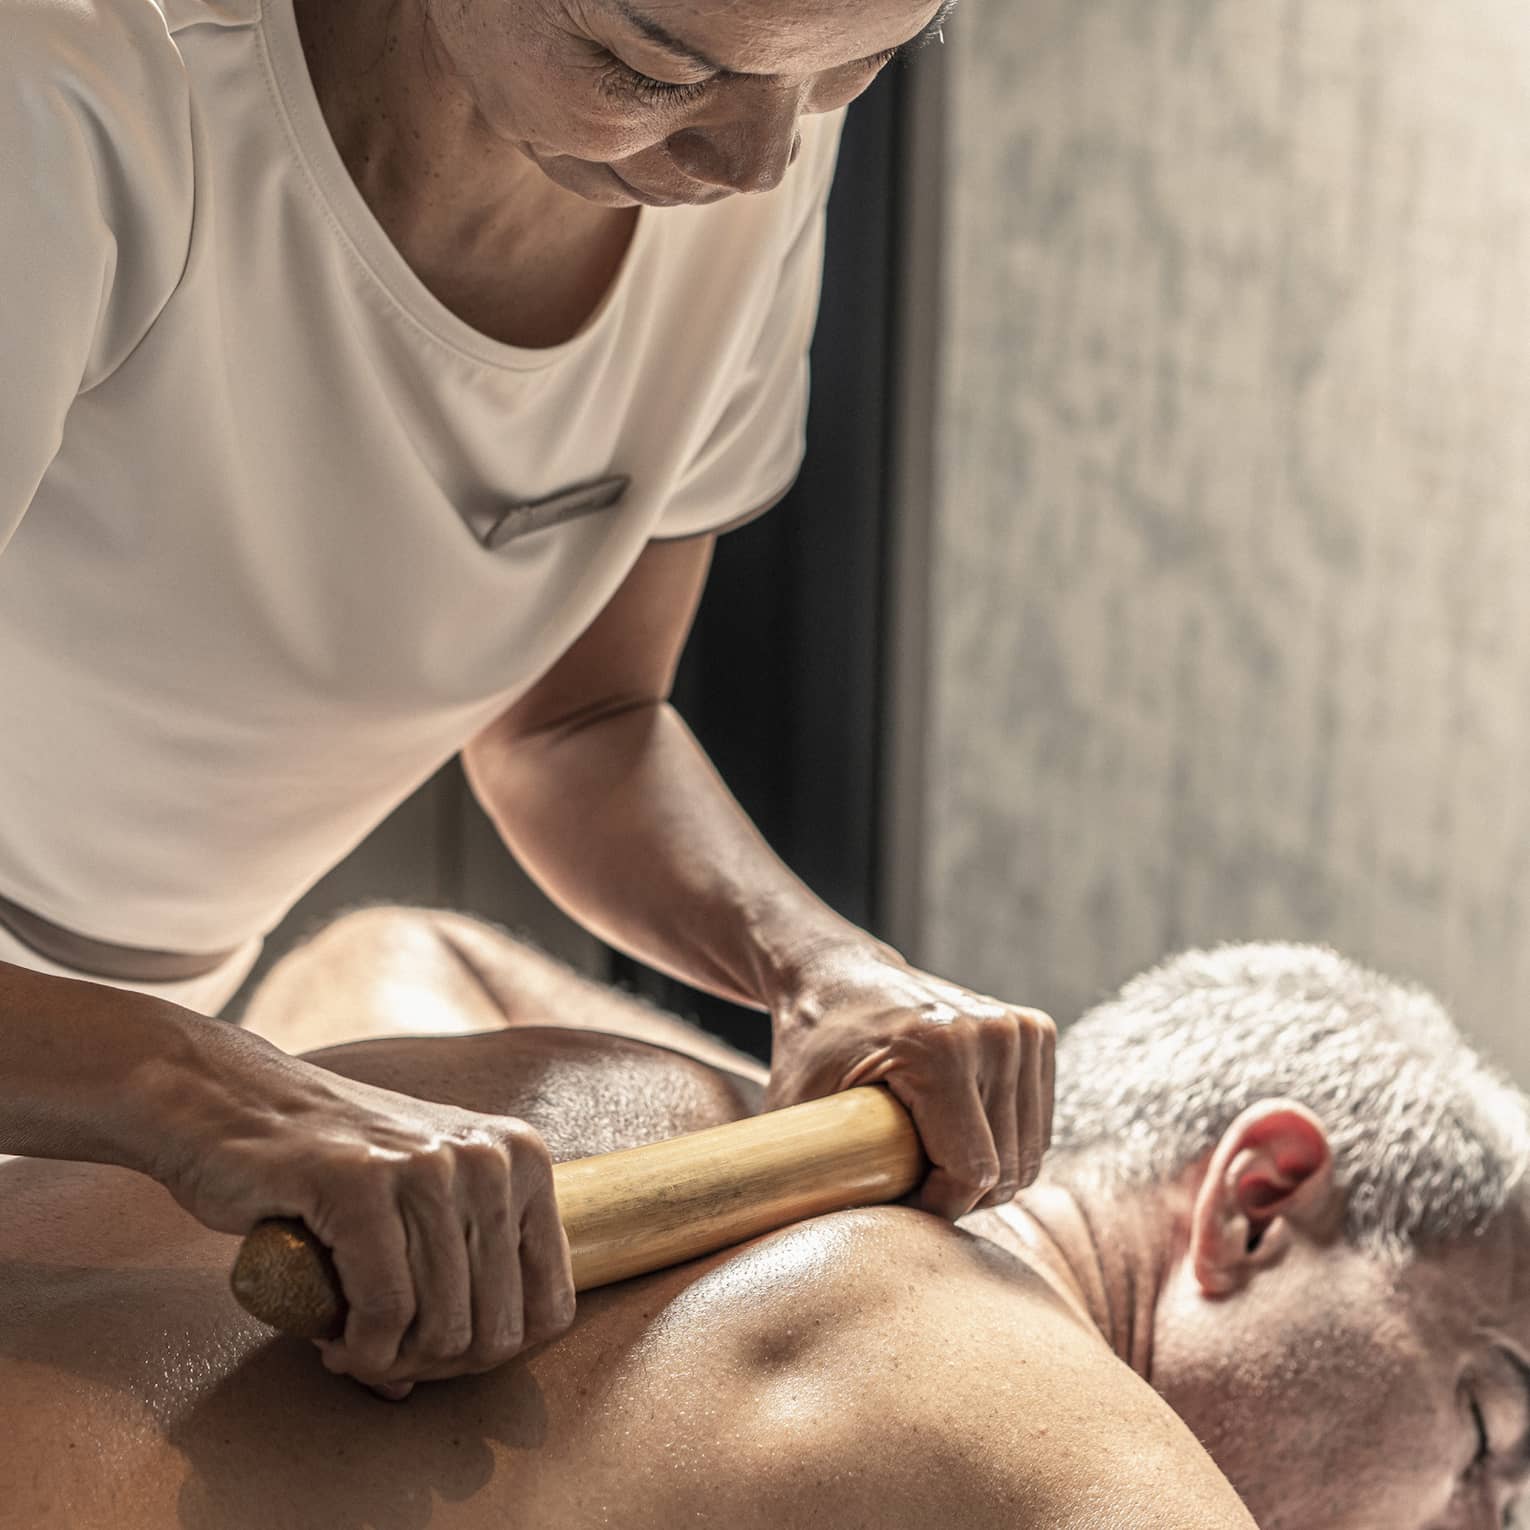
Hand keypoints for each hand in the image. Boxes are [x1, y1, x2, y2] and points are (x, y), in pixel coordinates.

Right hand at [154, 1043, 573, 1399]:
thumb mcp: (416, 1205)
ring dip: (388, 1361)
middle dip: (435, 1366)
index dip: (492, 1354)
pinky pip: (385, 1310)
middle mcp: (491, 1156)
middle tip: (381, 1354)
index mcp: (524, 1159)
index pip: (549, 1306)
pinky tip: (332, 1341)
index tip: (434, 1352)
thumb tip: (441, 1377)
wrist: (230, 1101)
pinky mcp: (363, 1182)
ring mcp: (429, 1164)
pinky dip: (359, 1349)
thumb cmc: (327, 1165)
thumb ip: (448, 1280)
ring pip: (442, 1327)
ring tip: (350, 1345)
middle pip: (496, 1330)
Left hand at [767, 949, 1055, 1219]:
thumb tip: (813, 1239)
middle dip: (958, 1196)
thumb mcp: (794, 1108)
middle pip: (1006, 1170)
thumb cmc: (811, 1047)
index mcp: (939, 1049)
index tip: (895, 1203)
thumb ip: (805, 1171)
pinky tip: (958, 1132)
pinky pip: (1036, 1127)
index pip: (972, 1172)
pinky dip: (1003, 1145)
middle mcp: (991, 1033)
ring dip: (984, 1176)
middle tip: (907, 1182)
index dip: (936, 1208)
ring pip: (1027, 1156)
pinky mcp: (1035, 1031)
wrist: (839, 975)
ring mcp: (1020, 1028)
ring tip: (928, 1160)